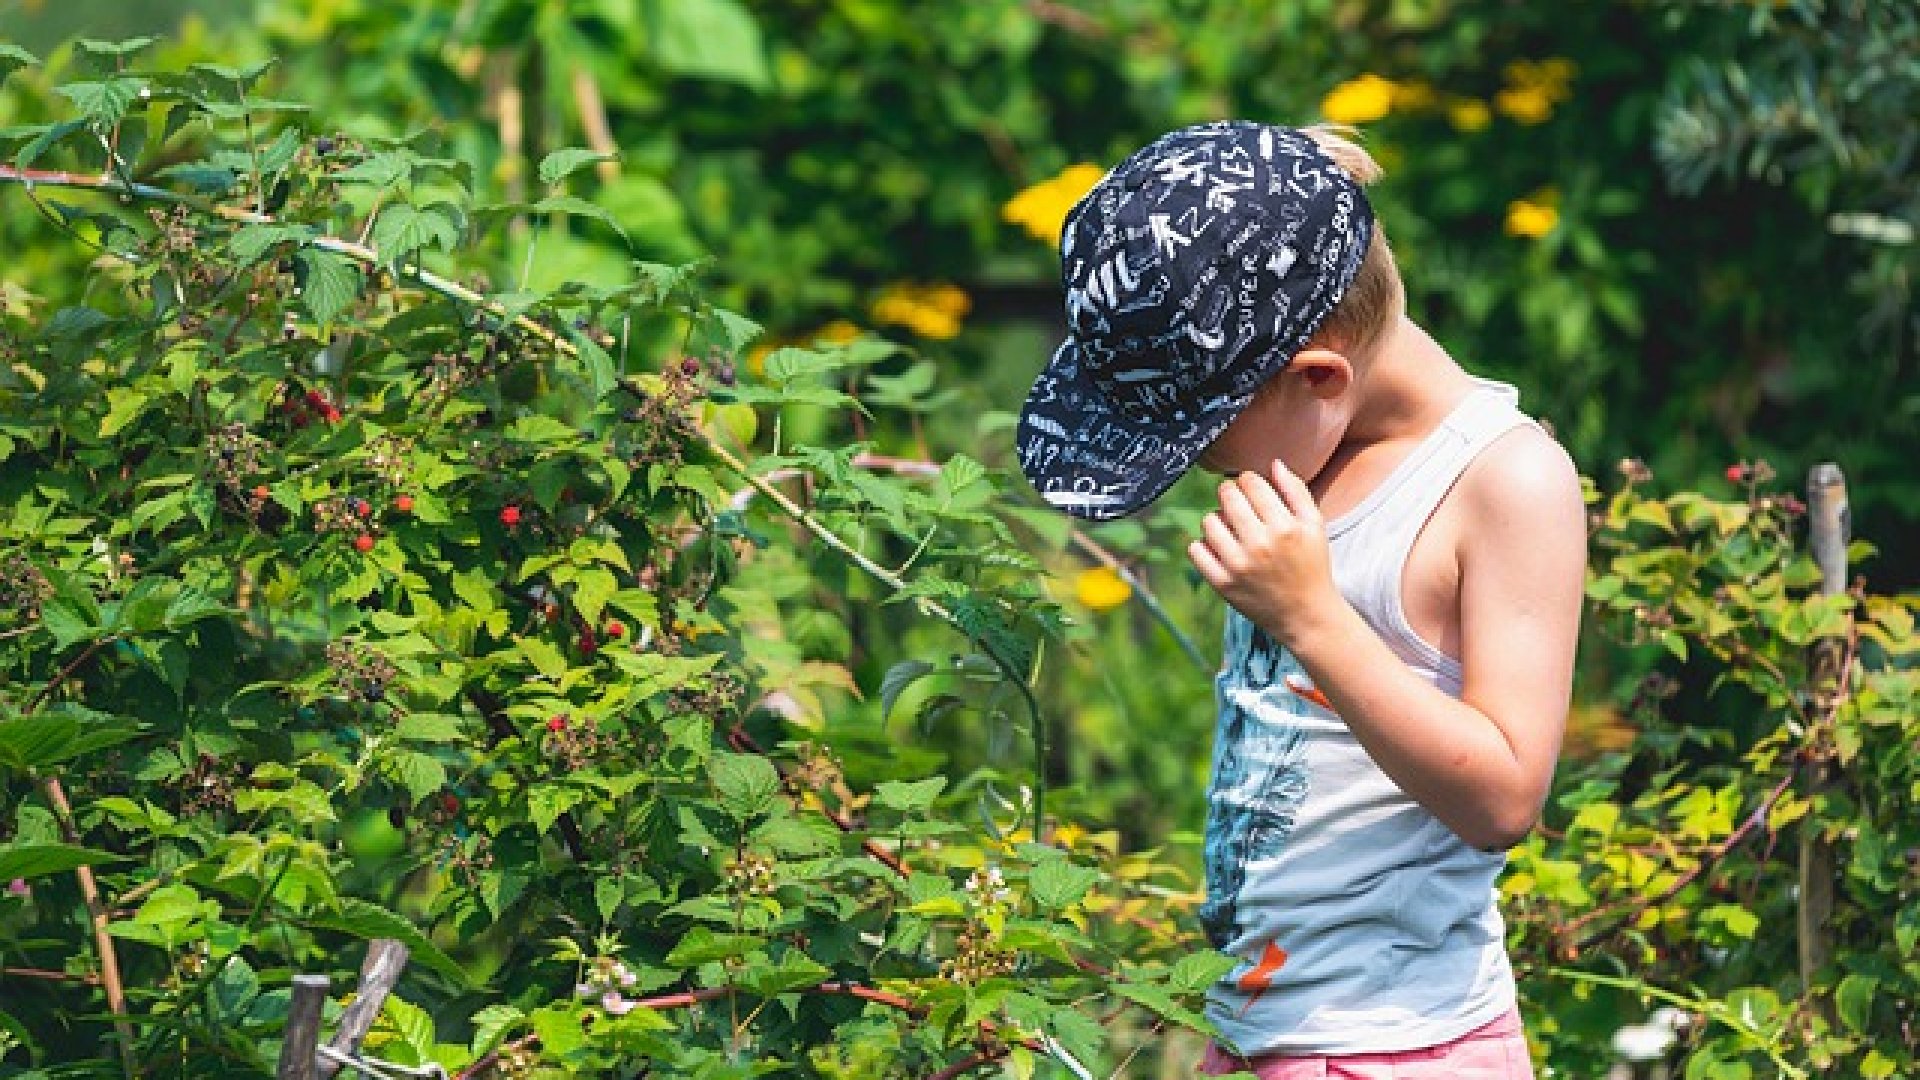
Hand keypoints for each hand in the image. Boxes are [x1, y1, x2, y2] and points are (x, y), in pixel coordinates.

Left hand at [1188, 460, 1340, 645]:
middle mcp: (1260, 545)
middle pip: (1227, 496)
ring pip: (1208, 521)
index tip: (1251, 488)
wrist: (1306, 615)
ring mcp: (1238, 566)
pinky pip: (1195, 550)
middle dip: (1230, 493)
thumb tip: (1273, 462)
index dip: (1248, 480)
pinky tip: (1220, 548)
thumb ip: (1296, 491)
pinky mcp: (1222, 584)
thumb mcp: (1315, 526)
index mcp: (1284, 527)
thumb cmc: (1312, 564)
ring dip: (1217, 519)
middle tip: (1237, 503)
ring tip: (1231, 528)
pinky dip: (1203, 545)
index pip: (1250, 482)